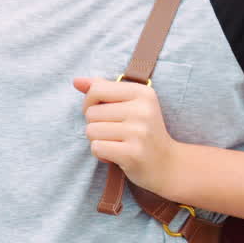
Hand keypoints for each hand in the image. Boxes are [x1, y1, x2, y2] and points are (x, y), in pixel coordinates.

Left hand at [73, 76, 176, 193]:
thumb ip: (104, 89)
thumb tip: (76, 81)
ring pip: (91, 131)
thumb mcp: (130, 104)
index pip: (97, 89)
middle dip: (96, 125)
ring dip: (98, 140)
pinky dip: (101, 154)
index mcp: (143, 93)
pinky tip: (117, 155)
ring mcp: (139, 132)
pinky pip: (96, 148)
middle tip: (116, 133)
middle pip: (91, 112)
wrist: (167, 164)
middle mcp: (143, 110)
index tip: (102, 112)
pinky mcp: (132, 153)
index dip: (90, 103)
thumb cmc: (143, 131)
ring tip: (117, 144)